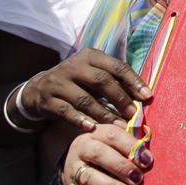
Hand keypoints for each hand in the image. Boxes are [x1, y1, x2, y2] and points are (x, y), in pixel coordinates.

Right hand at [22, 49, 151, 130]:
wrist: (38, 89)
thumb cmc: (77, 82)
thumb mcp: (93, 73)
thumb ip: (115, 80)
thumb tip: (144, 95)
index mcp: (90, 56)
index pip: (116, 66)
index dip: (133, 81)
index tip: (147, 96)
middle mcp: (73, 66)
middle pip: (101, 81)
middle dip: (120, 98)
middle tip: (133, 114)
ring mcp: (58, 82)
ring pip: (84, 99)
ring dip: (104, 114)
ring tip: (119, 125)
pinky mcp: (47, 100)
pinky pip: (65, 111)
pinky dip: (79, 120)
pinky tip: (92, 128)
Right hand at [63, 124, 152, 184]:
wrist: (77, 161)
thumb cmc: (108, 150)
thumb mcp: (117, 142)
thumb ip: (131, 143)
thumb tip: (147, 151)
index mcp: (97, 134)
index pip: (113, 135)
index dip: (130, 146)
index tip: (147, 161)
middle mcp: (82, 149)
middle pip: (99, 154)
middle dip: (120, 166)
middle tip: (138, 178)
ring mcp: (74, 170)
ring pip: (89, 177)